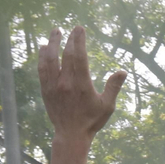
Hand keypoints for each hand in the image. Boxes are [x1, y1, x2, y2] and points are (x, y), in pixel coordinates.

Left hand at [37, 26, 126, 144]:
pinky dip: (42, 57)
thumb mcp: (107, 106)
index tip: (79, 29)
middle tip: (71, 28)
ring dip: (52, 43)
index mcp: (82, 85)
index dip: (78, 41)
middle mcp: (65, 83)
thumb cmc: (91, 121)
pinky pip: (42, 69)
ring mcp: (53, 86)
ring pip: (50, 60)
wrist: (71, 135)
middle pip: (65, 55)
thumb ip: (114, 87)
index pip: (79, 57)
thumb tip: (123, 71)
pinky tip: (44, 48)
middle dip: (68, 39)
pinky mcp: (45, 90)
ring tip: (55, 31)